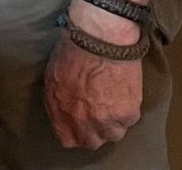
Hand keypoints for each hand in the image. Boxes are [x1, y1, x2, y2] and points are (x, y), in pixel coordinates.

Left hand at [43, 28, 143, 148]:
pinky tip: (121, 93)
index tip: (76, 124)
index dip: (72, 132)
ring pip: (112, 135)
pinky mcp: (127, 114)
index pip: (66, 140)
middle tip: (95, 112)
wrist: (100, 39)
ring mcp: (106, 121)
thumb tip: (63, 114)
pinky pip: (128, 122)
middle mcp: (83, 122)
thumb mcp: (52, 77)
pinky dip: (126, 111)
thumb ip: (57, 102)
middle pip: (91, 142)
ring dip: (112, 122)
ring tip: (110, 101)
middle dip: (92, 130)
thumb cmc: (73, 51)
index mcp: (61, 112)